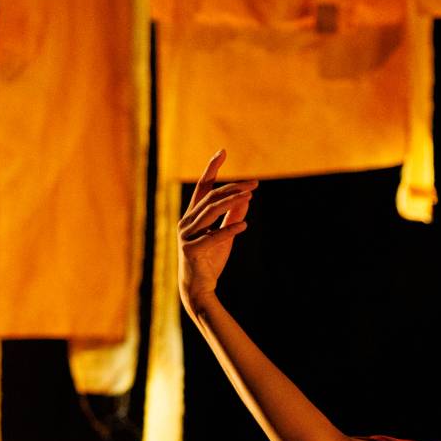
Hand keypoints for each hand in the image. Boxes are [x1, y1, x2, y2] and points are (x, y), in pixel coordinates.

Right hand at [178, 149, 257, 311]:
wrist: (199, 289)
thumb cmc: (210, 261)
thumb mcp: (225, 236)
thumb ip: (232, 217)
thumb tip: (246, 199)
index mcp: (193, 216)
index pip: (202, 187)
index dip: (211, 168)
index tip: (222, 151)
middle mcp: (187, 221)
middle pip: (211, 198)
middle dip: (233, 188)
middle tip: (254, 184)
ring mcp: (186, 235)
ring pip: (210, 212)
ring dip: (232, 202)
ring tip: (250, 196)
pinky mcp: (191, 250)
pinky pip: (213, 236)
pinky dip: (229, 230)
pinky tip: (244, 226)